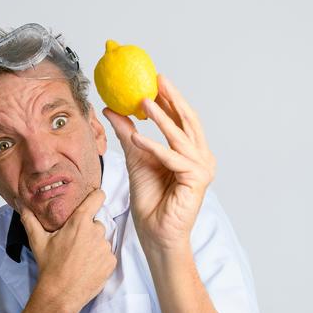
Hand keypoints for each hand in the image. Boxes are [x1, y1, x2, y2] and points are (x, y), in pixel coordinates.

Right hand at [17, 188, 116, 311]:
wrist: (61, 294)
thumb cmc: (49, 267)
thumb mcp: (38, 241)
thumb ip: (30, 220)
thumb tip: (22, 206)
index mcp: (79, 222)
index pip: (97, 198)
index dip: (96, 197)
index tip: (94, 198)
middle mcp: (96, 232)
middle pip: (96, 224)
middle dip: (87, 231)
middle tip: (74, 244)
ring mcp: (105, 248)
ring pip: (102, 240)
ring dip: (94, 246)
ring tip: (80, 258)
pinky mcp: (110, 262)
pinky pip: (107, 255)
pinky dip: (100, 259)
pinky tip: (87, 267)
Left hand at [103, 73, 216, 252]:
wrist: (155, 232)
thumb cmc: (150, 200)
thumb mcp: (135, 158)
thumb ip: (127, 133)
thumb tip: (110, 109)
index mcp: (190, 151)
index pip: (181, 119)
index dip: (170, 99)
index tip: (155, 80)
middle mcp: (200, 157)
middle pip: (188, 121)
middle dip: (173, 99)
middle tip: (158, 81)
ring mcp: (201, 168)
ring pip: (180, 136)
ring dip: (162, 118)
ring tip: (143, 102)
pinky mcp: (196, 180)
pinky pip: (173, 158)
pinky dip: (155, 147)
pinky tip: (138, 137)